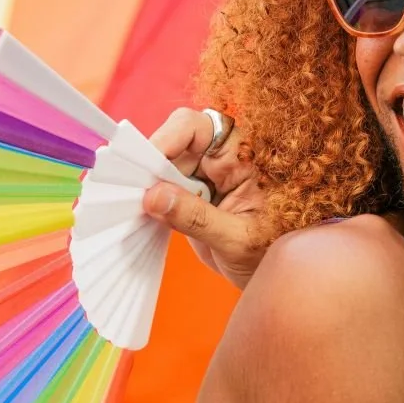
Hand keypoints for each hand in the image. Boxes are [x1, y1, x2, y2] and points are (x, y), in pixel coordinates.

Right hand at [143, 107, 272, 288]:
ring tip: (131, 206)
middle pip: (172, 144)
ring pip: (161, 167)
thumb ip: (198, 218)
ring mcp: (203, 178)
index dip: (168, 136)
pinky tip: (139, 216)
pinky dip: (148, 202)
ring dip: (144, 185)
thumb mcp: (239, 239)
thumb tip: (154, 196)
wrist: (273, 276)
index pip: (200, 126)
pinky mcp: (189, 198)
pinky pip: (161, 190)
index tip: (147, 162)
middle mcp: (220, 159)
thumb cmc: (273, 253)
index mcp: (243, 155)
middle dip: (149, 165)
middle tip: (130, 191)